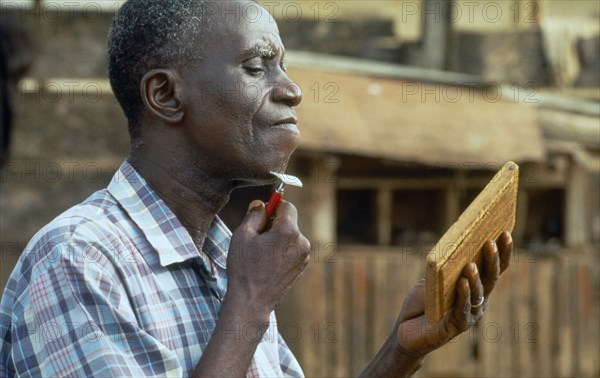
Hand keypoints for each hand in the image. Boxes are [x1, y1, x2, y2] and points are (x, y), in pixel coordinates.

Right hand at [226, 200, 310, 317]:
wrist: (251, 302)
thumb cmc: (244, 268)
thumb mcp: (242, 235)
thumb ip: (254, 214)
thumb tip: (260, 204)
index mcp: (289, 231)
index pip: (287, 206)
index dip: (273, 206)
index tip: (261, 214)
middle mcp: (301, 242)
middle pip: (289, 221)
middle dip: (274, 224)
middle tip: (256, 237)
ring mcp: (303, 256)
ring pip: (290, 236)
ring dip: (277, 237)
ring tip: (260, 253)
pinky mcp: (301, 267)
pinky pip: (292, 249)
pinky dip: (281, 250)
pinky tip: (267, 263)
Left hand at [395, 231, 512, 356]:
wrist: (406, 330)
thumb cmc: (421, 303)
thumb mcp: (433, 278)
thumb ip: (445, 265)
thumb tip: (455, 241)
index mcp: (476, 287)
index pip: (493, 268)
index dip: (502, 252)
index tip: (506, 232)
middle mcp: (478, 301)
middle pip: (491, 278)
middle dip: (493, 260)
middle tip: (491, 242)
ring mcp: (470, 314)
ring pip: (478, 293)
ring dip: (476, 278)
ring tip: (472, 264)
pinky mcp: (457, 326)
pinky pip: (462, 308)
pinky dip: (463, 294)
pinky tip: (462, 282)